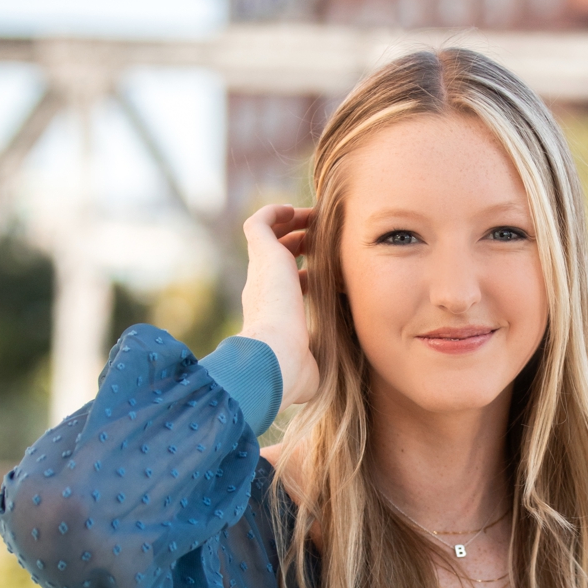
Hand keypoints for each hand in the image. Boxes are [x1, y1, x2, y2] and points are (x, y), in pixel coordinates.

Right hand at [239, 203, 319, 409]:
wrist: (273, 362)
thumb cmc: (293, 374)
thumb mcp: (311, 368)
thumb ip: (317, 364)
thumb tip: (323, 378)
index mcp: (272, 314)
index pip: (288, 287)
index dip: (307, 275)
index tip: (328, 272)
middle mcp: (262, 290)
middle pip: (279, 257)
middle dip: (301, 244)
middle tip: (325, 236)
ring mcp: (261, 272)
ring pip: (270, 236)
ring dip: (293, 223)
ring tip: (316, 216)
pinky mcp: (263, 256)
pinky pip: (260, 222)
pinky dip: (274, 212)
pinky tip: (296, 209)